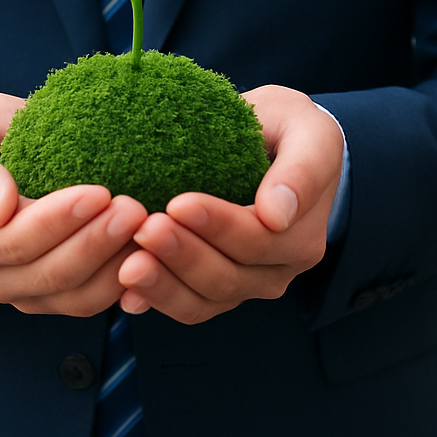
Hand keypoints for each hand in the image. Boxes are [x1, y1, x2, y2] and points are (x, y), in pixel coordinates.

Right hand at [0, 92, 147, 315]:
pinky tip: (151, 261)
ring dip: (117, 267)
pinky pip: (92, 302)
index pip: (14, 241)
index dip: (59, 221)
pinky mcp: (53, 297)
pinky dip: (125, 286)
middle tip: (135, 209)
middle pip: (50, 273)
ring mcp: (22, 292)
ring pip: (76, 297)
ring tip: (148, 230)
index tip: (99, 192)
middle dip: (97, 242)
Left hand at [118, 85, 343, 323]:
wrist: (275, 146)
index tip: (178, 203)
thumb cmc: (289, 131)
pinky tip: (127, 292)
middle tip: (144, 229)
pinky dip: (157, 300)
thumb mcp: (308, 132)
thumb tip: (278, 215)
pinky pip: (188, 306)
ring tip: (128, 265)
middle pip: (228, 276)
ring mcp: (247, 284)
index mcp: (301, 234)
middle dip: (183, 255)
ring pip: (205, 299)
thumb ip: (302, 169)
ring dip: (164, 284)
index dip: (217, 225)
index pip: (257, 239)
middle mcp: (278, 269)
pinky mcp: (217, 291)